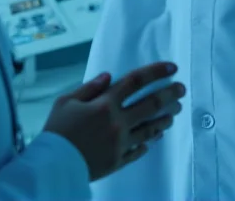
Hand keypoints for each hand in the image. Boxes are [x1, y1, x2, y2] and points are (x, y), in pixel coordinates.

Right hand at [43, 62, 185, 182]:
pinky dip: (149, 142)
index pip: (136, 81)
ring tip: (175, 112)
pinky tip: (156, 137)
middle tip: (182, 89)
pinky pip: (139, 150)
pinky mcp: (119, 161)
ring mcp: (121, 143)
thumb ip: (89, 87)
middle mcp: (118, 122)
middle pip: (151, 104)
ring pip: (150, 129)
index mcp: (105, 104)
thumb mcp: (66, 101)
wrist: (52, 166)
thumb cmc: (57, 131)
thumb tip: (109, 76)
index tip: (172, 68)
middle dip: (170, 94)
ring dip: (165, 118)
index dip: (156, 72)